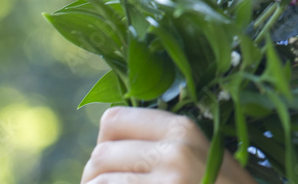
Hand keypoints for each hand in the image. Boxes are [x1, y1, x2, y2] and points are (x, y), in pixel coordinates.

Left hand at [80, 106, 254, 182]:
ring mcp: (167, 180)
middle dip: (96, 175)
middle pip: (101, 153)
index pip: (113, 120)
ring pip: (99, 181)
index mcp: (182, 128)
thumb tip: (109, 140)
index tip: (115, 159)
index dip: (106, 141)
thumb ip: (164, 142)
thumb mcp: (201, 154)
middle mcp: (173, 150)